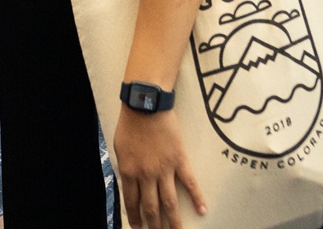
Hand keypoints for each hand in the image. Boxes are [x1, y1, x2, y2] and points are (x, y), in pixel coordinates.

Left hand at [114, 108, 205, 228]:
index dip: (134, 217)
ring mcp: (164, 170)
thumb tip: (129, 181)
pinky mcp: (179, 161)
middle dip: (154, 225)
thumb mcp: (120, 148)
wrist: (146, 106)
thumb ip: (126, 167)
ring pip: (169, 202)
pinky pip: (190, 183)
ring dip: (173, 221)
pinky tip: (202, 211)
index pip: (132, 202)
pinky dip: (197, 198)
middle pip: (151, 207)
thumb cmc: (130, 124)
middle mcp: (147, 175)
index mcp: (130, 172)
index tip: (137, 228)